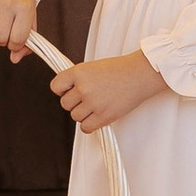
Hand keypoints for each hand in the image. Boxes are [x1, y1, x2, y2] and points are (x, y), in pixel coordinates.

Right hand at [0, 0, 39, 59]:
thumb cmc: (20, 0)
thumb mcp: (29, 18)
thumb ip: (26, 42)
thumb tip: (14, 59)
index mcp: (25, 8)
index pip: (17, 40)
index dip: (14, 44)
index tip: (13, 38)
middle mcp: (9, 2)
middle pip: (0, 38)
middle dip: (1, 39)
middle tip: (2, 28)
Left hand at [50, 48, 167, 132]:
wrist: (139, 75)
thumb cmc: (119, 70)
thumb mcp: (92, 67)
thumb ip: (77, 78)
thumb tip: (64, 92)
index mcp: (79, 72)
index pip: (55, 86)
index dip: (62, 90)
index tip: (70, 90)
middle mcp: (83, 88)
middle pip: (65, 104)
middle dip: (75, 102)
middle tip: (89, 97)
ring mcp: (93, 103)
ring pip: (75, 116)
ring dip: (83, 113)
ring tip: (97, 104)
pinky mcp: (103, 116)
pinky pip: (85, 128)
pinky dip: (89, 124)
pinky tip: (98, 116)